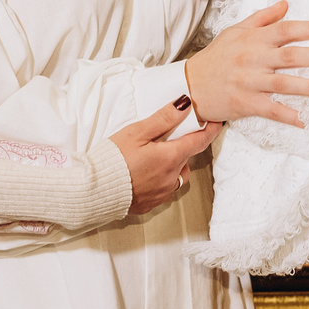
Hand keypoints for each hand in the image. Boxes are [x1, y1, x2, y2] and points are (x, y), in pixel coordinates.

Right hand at [107, 96, 221, 216]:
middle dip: (183, 148)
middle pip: (188, 159)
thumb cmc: (112, 160)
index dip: (210, 129)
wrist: (92, 191)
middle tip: (168, 138)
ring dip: (173, 166)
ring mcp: (161, 193)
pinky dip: (160, 180)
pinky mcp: (150, 204)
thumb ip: (163, 119)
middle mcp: (171, 177)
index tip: (216, 121)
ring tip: (154, 157)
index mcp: (170, 158)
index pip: (200, 141)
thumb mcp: (137, 132)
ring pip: (177, 176)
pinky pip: (164, 190)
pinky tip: (144, 174)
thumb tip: (185, 105)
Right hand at [183, 0, 308, 127]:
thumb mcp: (235, 31)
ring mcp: (250, 82)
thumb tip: (285, 4)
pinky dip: (288, 115)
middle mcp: (254, 59)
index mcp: (253, 40)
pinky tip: (305, 120)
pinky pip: (270, 109)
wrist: (189, 85)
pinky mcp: (245, 103)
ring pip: (283, 83)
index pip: (286, 29)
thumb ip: (262, 18)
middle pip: (290, 56)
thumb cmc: (216, 57)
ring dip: (308, 86)